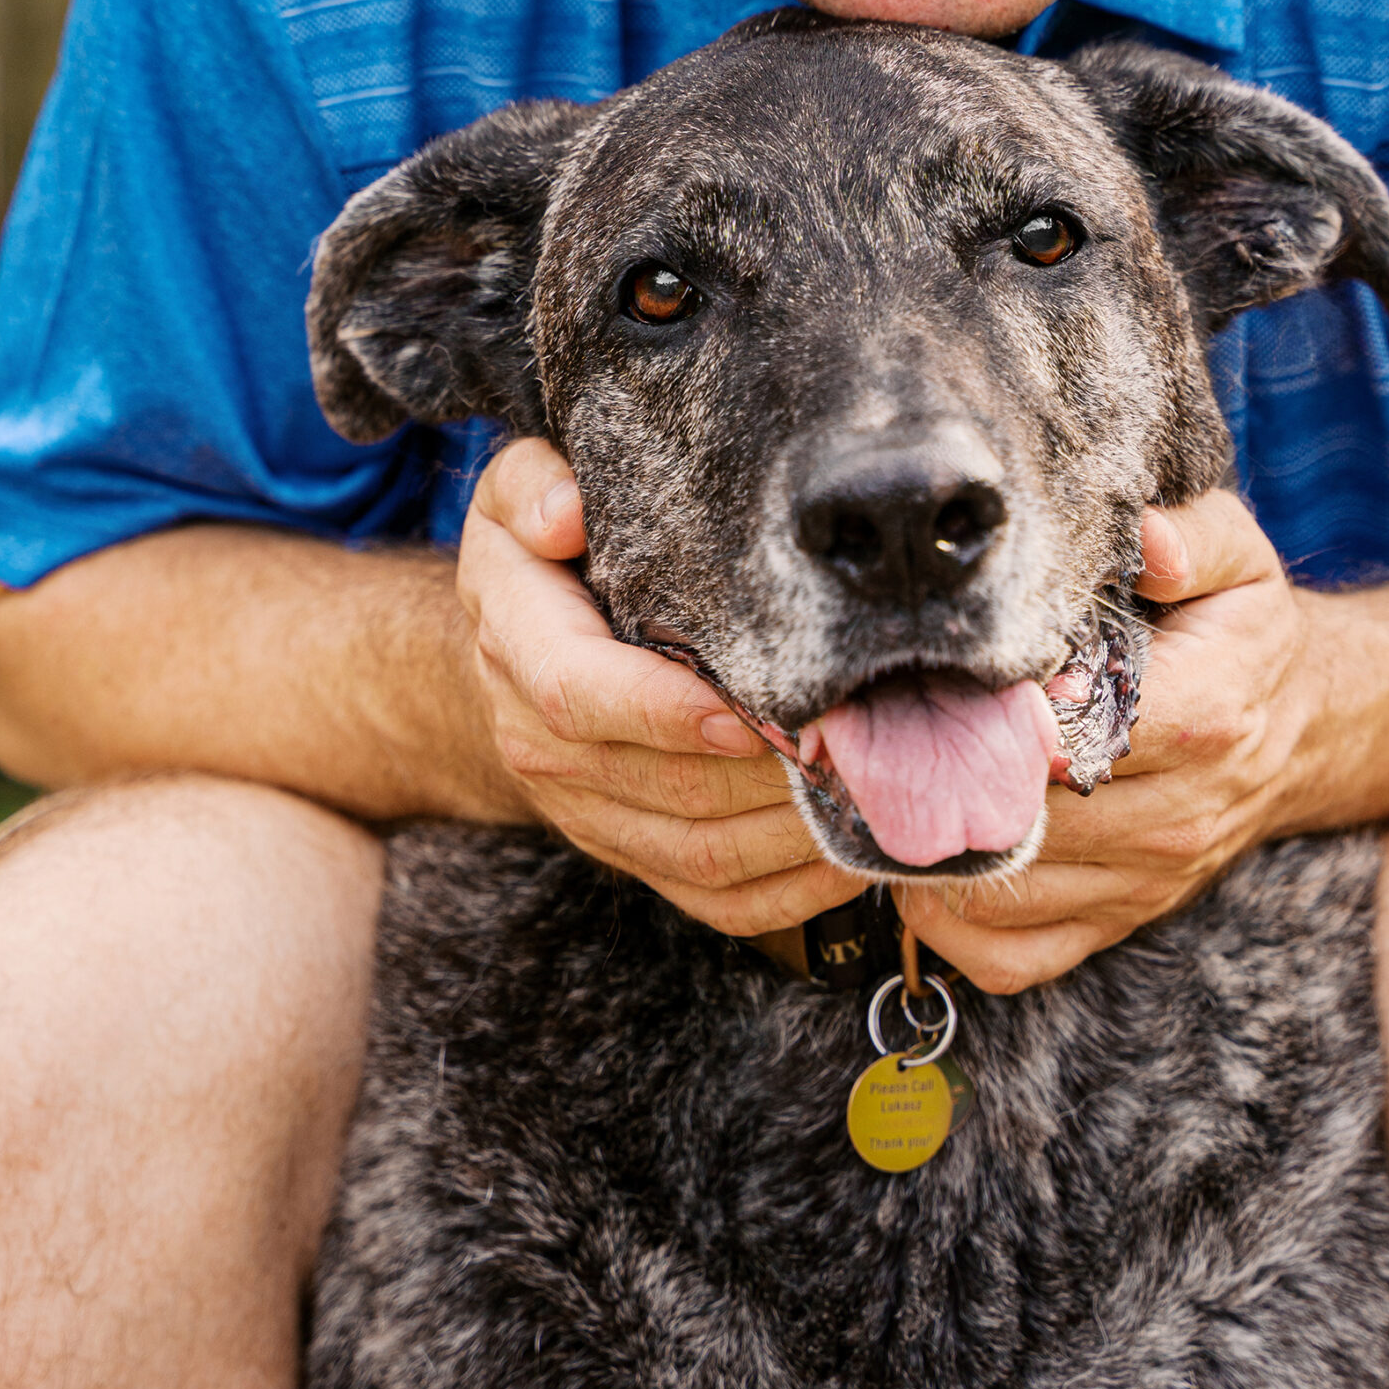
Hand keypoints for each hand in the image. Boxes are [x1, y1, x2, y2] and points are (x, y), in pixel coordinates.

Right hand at [456, 438, 861, 932]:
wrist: (513, 647)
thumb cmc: (539, 551)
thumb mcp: (514, 492)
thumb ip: (533, 488)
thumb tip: (565, 513)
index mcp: (518, 650)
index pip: (581, 694)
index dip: (665, 710)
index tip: (750, 711)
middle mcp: (544, 748)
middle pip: (665, 785)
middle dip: (766, 773)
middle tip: (858, 742)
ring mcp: (590, 816)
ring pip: (700, 852)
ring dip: (792, 834)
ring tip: (874, 793)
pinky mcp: (635, 856)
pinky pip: (718, 900)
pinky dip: (793, 892)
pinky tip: (856, 855)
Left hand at [898, 489, 1320, 993]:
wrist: (1303, 727)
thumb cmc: (1241, 630)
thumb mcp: (1238, 560)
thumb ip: (1190, 538)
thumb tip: (1144, 539)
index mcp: (1201, 714)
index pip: (1079, 731)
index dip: (1001, 712)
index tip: (943, 679)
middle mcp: (1177, 811)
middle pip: (1027, 819)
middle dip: (942, 782)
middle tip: (877, 740)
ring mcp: (1147, 878)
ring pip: (1007, 896)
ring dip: (931, 854)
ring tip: (887, 794)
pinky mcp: (1121, 922)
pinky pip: (1013, 956)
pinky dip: (951, 925)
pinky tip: (924, 863)